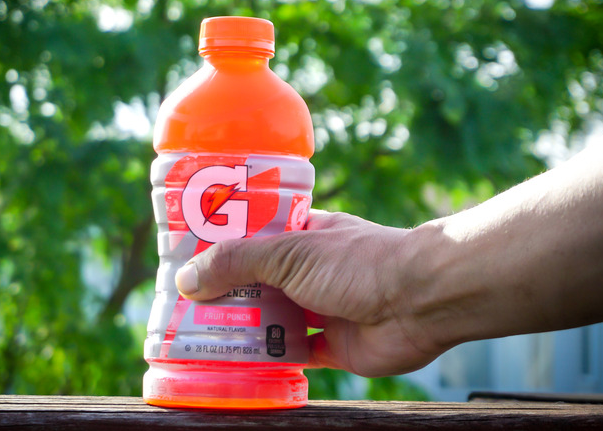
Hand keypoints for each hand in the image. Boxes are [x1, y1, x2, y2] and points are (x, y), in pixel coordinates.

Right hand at [174, 210, 447, 376]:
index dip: (220, 249)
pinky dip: (271, 360)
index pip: (252, 239)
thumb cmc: (357, 263)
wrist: (418, 301)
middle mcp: (309, 272)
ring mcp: (321, 309)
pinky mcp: (333, 346)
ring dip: (243, 328)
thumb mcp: (289, 253)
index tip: (185, 260)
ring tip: (200, 337)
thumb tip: (186, 279)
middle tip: (183, 307)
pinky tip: (239, 365)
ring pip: (272, 320)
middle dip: (225, 294)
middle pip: (257, 283)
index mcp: (301, 237)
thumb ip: (237, 262)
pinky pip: (294, 354)